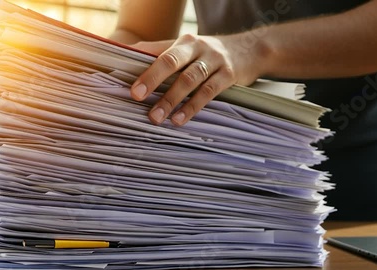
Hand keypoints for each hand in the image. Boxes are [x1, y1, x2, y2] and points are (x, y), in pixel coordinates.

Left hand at [131, 34, 263, 125]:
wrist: (250, 50)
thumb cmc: (208, 54)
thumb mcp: (187, 48)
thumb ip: (158, 51)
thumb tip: (126, 53)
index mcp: (184, 42)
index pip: (159, 54)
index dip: (145, 70)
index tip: (131, 88)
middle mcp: (198, 47)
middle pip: (172, 62)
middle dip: (153, 80)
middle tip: (137, 97)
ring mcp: (215, 60)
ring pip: (190, 79)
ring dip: (171, 99)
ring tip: (157, 117)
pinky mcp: (229, 75)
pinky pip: (208, 92)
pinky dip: (193, 107)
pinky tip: (180, 119)